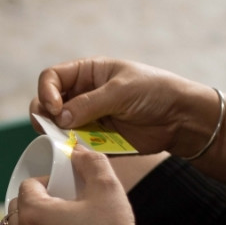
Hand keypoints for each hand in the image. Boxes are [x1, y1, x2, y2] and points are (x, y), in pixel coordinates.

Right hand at [29, 57, 216, 155]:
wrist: (181, 119)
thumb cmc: (155, 92)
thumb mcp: (121, 90)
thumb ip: (89, 103)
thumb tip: (59, 118)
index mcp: (86, 73)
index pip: (51, 78)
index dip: (46, 92)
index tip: (55, 108)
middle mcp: (81, 95)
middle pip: (46, 102)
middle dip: (44, 114)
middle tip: (52, 126)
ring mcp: (85, 119)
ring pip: (55, 126)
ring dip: (54, 133)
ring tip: (64, 139)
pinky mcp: (93, 140)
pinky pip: (72, 145)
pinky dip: (68, 149)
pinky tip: (75, 151)